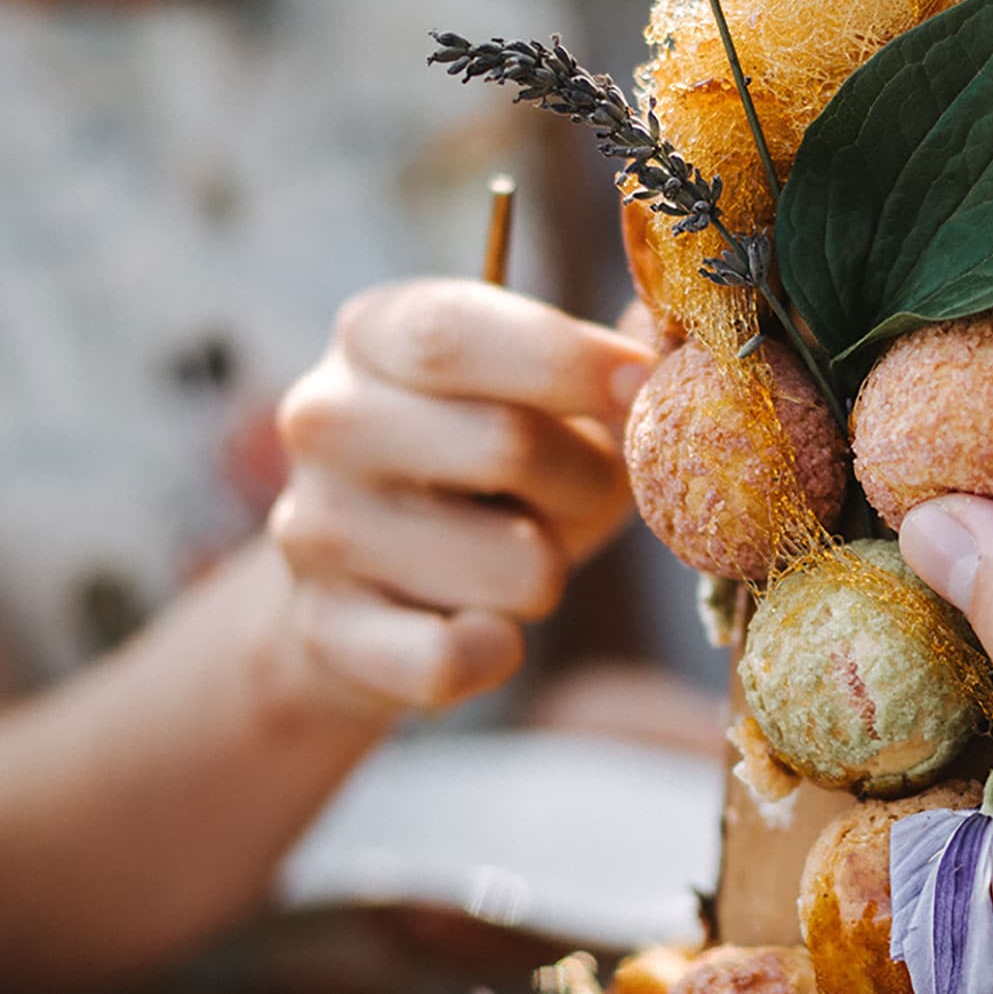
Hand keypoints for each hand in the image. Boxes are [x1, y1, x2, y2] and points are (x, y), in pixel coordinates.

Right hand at [273, 282, 653, 711]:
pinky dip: (497, 653)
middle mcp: (325, 419)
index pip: (454, 333)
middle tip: (587, 490)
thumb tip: (679, 334)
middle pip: (505, 444)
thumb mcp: (540, 399)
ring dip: (549, 575)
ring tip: (512, 556)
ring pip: (513, 567)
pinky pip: (451, 660)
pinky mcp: (324, 630)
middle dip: (587, 480)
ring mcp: (313, 527)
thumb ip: (611, 358)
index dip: (569, 361)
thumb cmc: (483, 476)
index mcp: (374, 334)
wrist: (367, 595)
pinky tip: (485, 630)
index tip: (647, 384)